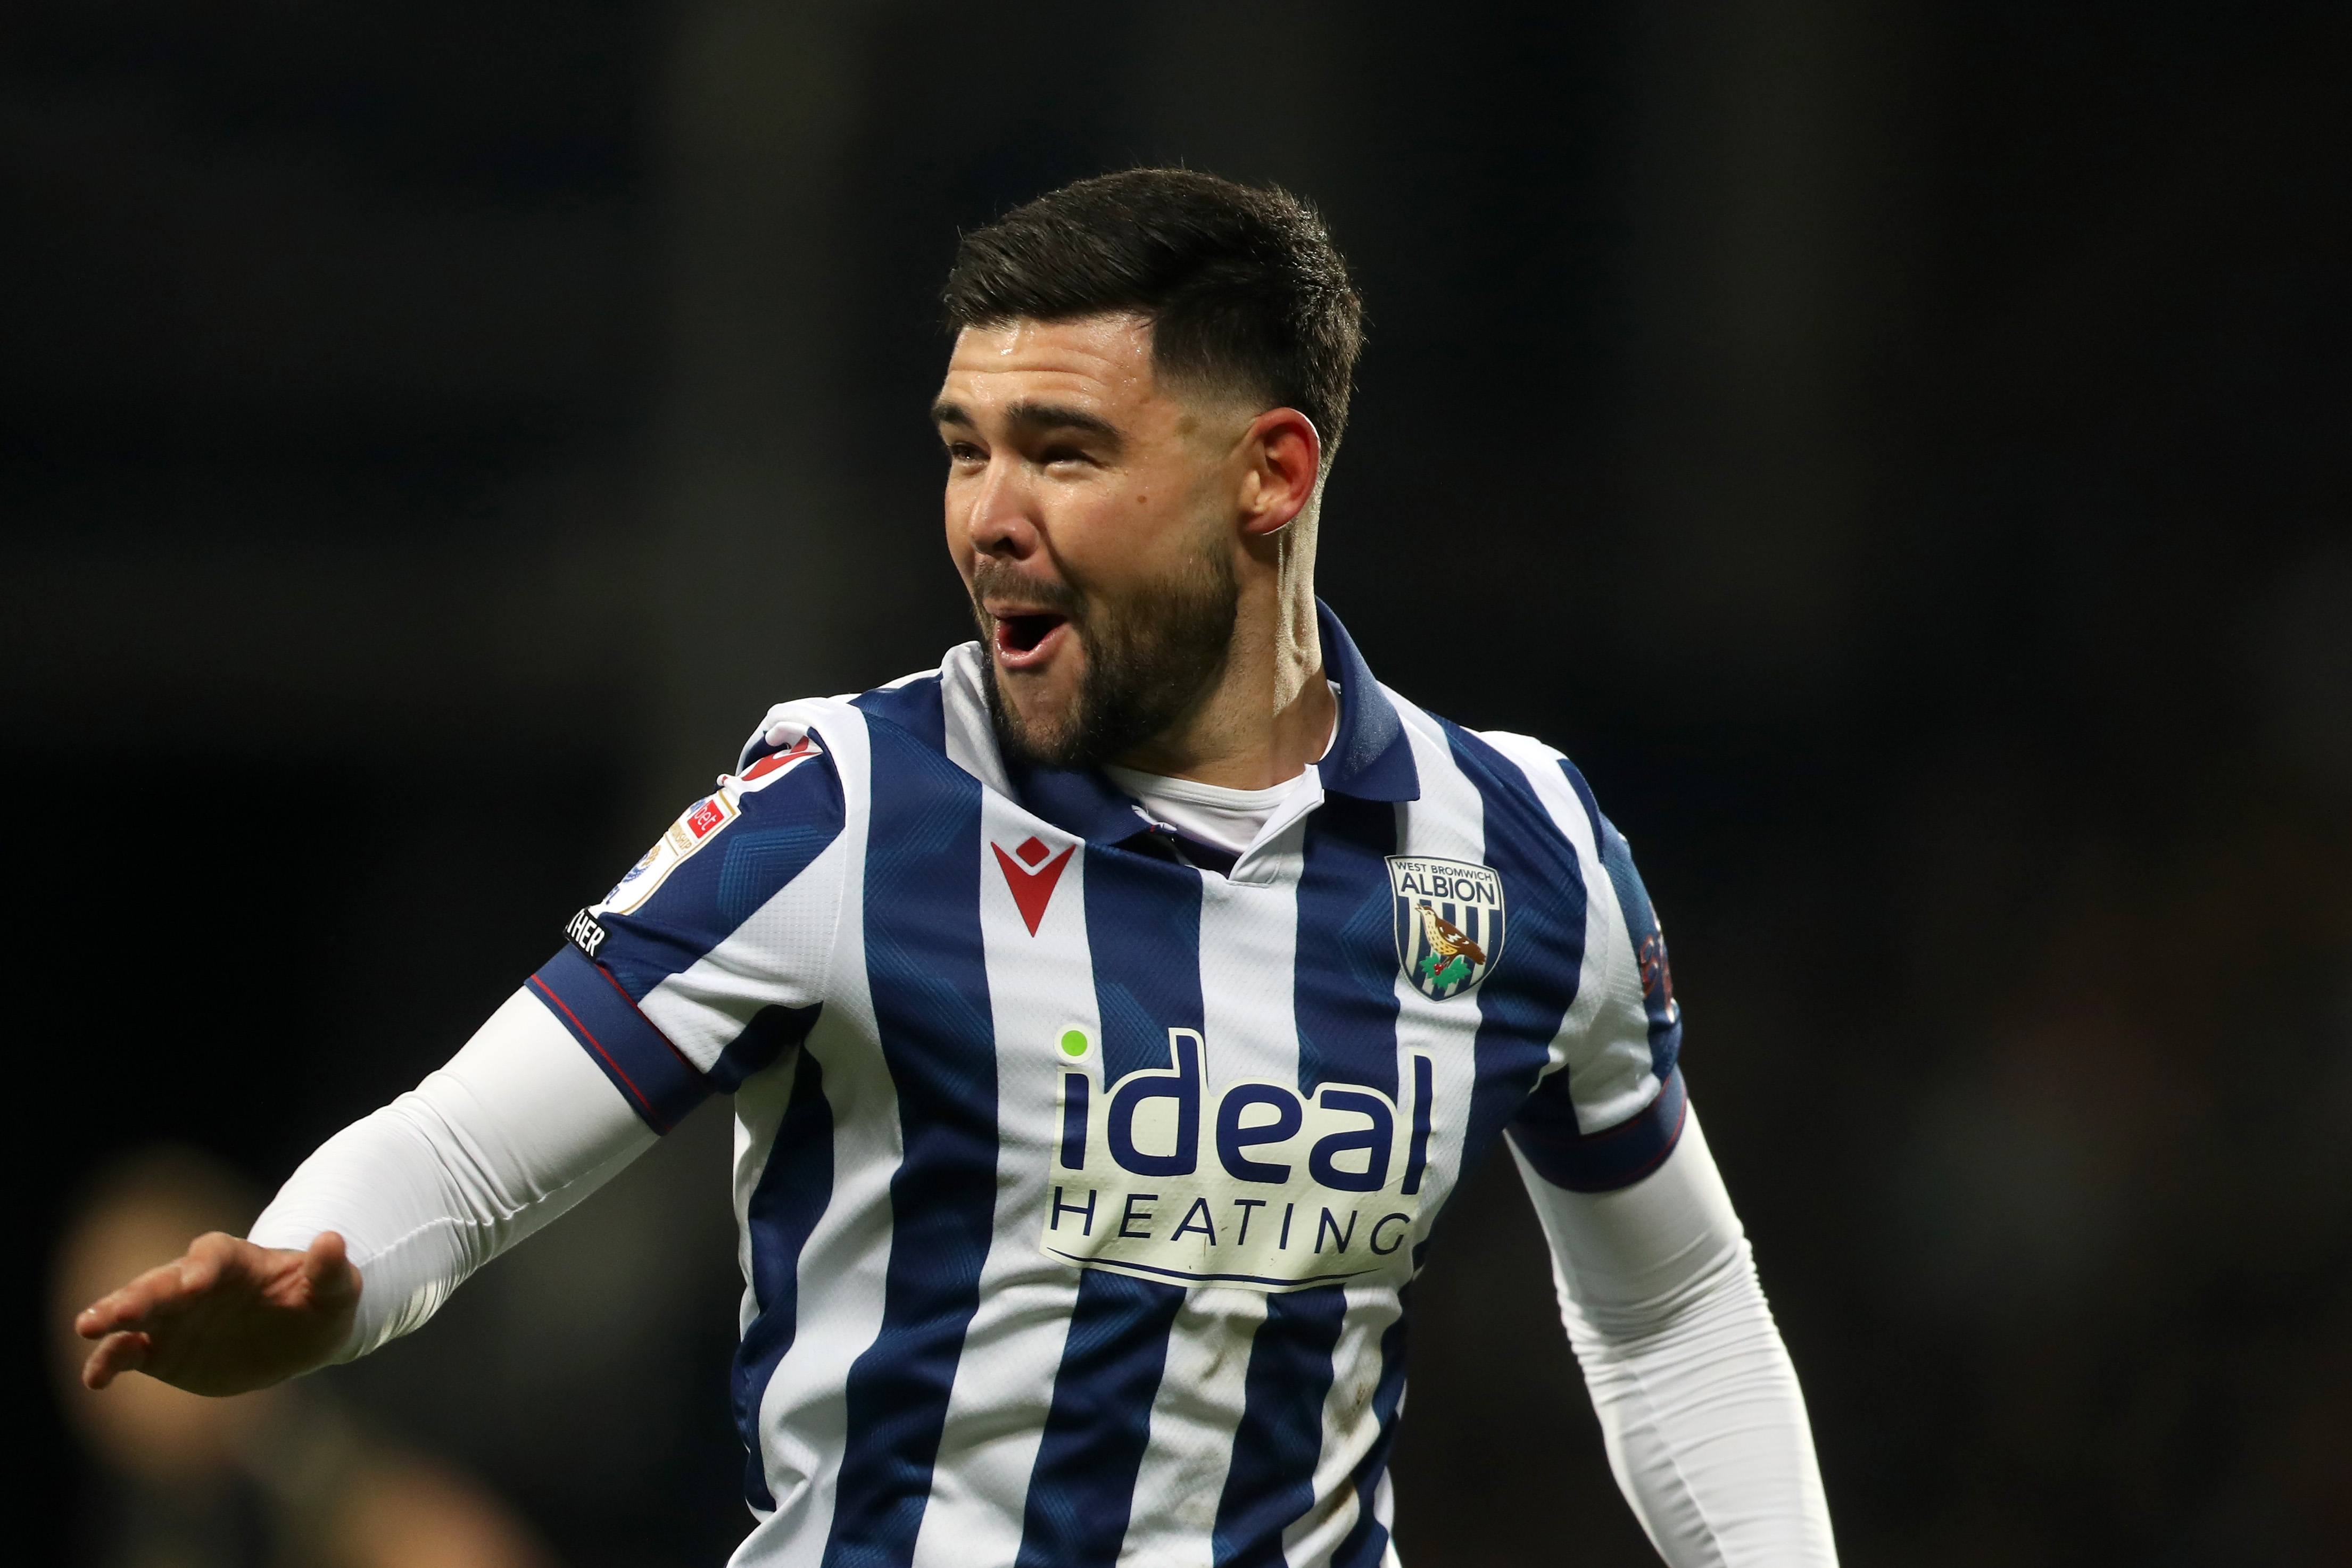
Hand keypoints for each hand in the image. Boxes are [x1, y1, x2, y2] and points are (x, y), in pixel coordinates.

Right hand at [77, 1230, 360, 1395]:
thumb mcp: (338, 1291)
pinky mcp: (162, 1351)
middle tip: (119, 1311)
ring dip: (112, 1317)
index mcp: (237, 1261)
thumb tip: (332, 1240)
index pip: (214, 1255)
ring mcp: (175, 1316)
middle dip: (141, 1294)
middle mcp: (195, 1283)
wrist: (300, 1337)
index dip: (203, 1266)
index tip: (195, 1283)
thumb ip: (331, 1270)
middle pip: (163, 1282)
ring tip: (86, 1327)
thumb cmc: (320, 1305)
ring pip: (136, 1312)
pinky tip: (95, 1379)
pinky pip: (128, 1353)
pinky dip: (110, 1361)